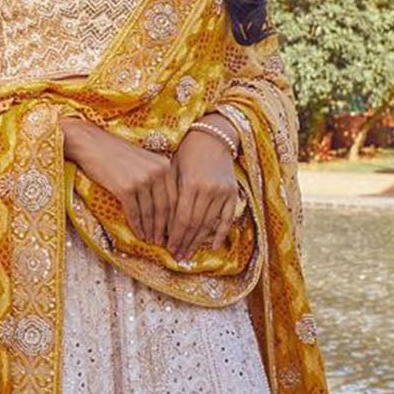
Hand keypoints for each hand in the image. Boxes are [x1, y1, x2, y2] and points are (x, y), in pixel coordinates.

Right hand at [62, 118, 175, 246]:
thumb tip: (165, 207)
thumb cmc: (115, 154)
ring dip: (152, 230)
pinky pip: (135, 212)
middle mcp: (157, 171)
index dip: (176, 217)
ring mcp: (142, 179)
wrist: (91, 144)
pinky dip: (138, 226)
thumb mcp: (144, 161)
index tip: (175, 230)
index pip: (176, 196)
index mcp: (165, 164)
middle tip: (166, 243)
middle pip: (166, 207)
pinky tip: (139, 235)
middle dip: (166, 228)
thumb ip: (157, 178)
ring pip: (151, 212)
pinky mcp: (126, 188)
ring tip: (152, 242)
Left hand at [168, 122, 241, 260]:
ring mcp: (222, 192)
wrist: (212, 137)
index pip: (181, 218)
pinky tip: (213, 247)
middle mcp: (207, 190)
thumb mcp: (172, 169)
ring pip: (209, 224)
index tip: (167, 248)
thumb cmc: (186, 153)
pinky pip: (227, 218)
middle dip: (184, 242)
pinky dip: (221, 234)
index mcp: (189, 184)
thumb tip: (160, 221)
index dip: (174, 236)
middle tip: (176, 256)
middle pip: (194, 224)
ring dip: (198, 242)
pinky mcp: (232, 193)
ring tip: (189, 254)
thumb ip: (169, 194)